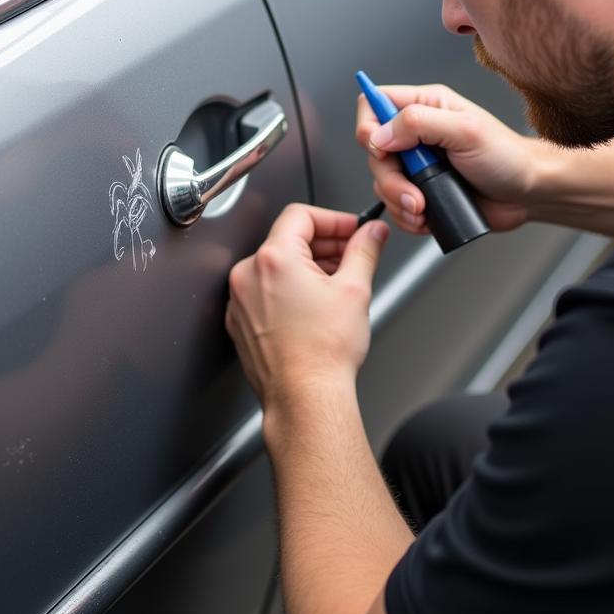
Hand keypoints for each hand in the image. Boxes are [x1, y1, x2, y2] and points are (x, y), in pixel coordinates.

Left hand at [226, 204, 389, 417]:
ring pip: (277, 267)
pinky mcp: (241, 323)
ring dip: (308, 268)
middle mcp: (249, 275)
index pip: (301, 215)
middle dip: (324, 245)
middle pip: (288, 240)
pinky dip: (289, 292)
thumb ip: (365, 250)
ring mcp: (241, 301)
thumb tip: (372, 233)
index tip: (352, 230)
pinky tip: (314, 309)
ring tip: (337, 287)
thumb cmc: (323, 354)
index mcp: (274, 258)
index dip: (333, 220)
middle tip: (352, 256)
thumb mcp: (355, 290)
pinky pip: (265, 293)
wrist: (304, 398)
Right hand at [356, 84, 536, 234]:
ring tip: (425, 208)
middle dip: (390, 179)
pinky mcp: (422, 192)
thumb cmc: (507, 157)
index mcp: (426, 107)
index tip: (383, 149)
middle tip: (414, 193)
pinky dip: (407, 217)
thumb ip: (419, 124)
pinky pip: (396, 206)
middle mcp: (417, 135)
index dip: (369, 127)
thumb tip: (381, 133)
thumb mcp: (466, 130)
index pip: (374, 105)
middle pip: (374, 153)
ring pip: (382, 183)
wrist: (527, 194)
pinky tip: (427, 217)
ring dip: (399, 202)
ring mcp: (418, 165)